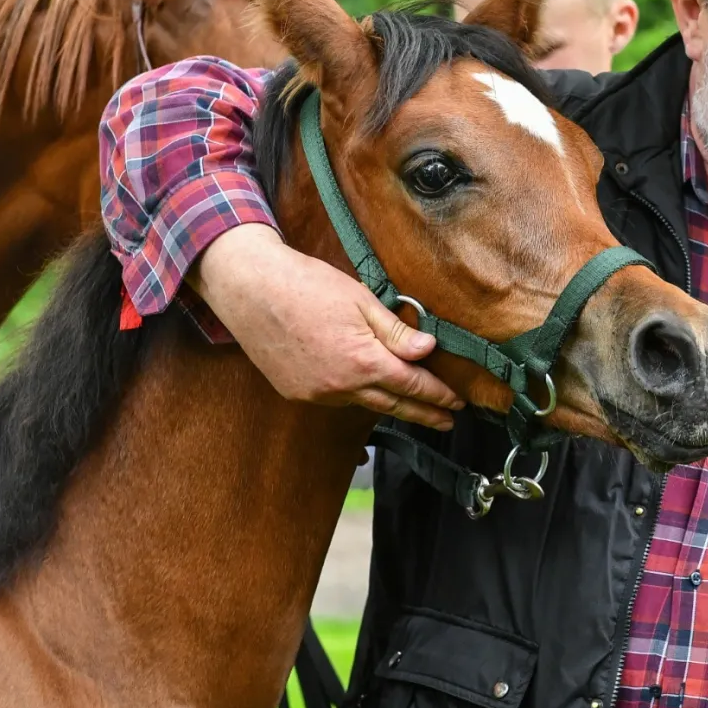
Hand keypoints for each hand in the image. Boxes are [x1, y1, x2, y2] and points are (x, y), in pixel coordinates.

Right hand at [190, 223, 462, 428]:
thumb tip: (428, 350)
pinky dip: (357, 397)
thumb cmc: (307, 286)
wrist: (250, 290)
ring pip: (363, 404)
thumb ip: (396, 332)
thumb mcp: (361, 301)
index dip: (437, 395)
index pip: (411, 385)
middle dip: (423, 414)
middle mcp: (340, 385)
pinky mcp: (296, 392)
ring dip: (390, 406)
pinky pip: (337, 400)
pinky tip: (368, 392)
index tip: (457, 402)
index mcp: (362, 361)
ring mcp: (316, 393)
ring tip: (415, 408)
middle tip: (447, 421)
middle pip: (393, 405)